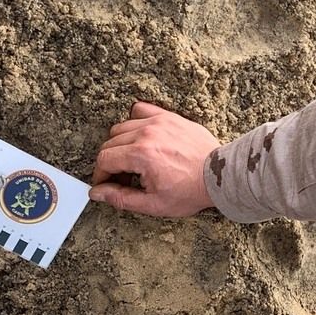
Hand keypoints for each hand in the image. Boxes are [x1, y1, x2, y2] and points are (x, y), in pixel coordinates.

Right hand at [90, 102, 217, 216]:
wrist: (218, 176)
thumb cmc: (190, 191)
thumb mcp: (153, 204)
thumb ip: (121, 198)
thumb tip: (97, 193)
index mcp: (141, 155)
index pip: (104, 159)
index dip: (100, 174)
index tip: (105, 183)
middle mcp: (146, 133)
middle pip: (110, 142)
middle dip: (110, 162)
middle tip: (121, 176)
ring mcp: (158, 122)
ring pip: (122, 127)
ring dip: (120, 144)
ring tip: (132, 160)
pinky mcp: (169, 117)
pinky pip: (141, 110)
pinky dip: (135, 122)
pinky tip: (141, 137)